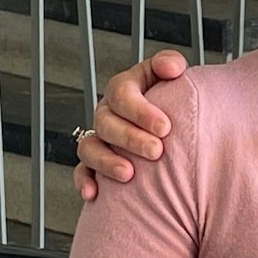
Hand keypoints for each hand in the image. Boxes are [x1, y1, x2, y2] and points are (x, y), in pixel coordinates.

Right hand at [73, 50, 187, 200]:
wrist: (173, 126)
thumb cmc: (175, 100)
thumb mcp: (173, 76)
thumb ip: (171, 64)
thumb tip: (172, 68)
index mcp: (124, 88)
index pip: (121, 93)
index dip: (140, 110)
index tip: (165, 127)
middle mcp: (108, 112)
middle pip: (106, 122)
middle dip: (130, 138)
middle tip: (157, 151)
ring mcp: (99, 138)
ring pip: (89, 148)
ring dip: (106, 162)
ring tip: (129, 174)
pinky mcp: (95, 162)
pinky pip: (82, 171)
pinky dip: (84, 181)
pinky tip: (94, 194)